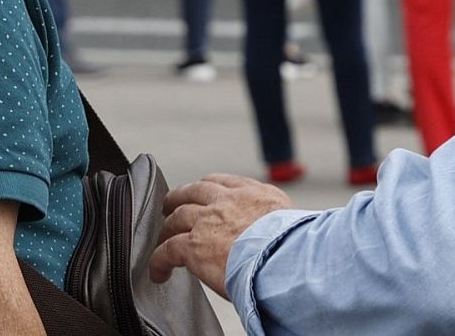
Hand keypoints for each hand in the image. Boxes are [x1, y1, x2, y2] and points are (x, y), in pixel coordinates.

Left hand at [148, 173, 292, 296]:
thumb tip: (281, 241)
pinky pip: (167, 250)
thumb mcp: (292, 224)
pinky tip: (158, 271)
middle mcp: (229, 200)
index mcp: (255, 194)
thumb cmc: (296, 249)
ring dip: (168, 227)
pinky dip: (159, 260)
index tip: (202, 193)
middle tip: (171, 206)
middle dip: (180, 198)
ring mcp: (208, 220)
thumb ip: (277, 225)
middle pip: (194, 191)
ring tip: (163, 237)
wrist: (284, 259)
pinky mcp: (193, 245)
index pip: (223, 182)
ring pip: (177, 216)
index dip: (207, 188)